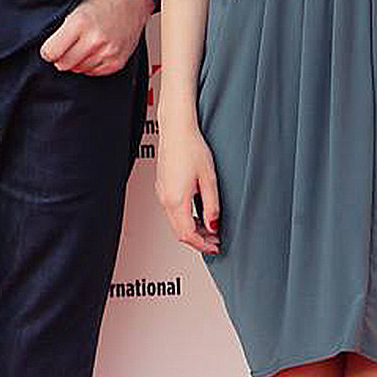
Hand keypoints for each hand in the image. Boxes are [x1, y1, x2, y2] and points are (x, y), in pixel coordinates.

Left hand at [40, 0, 153, 75]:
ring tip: (85, 44)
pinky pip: (93, 73)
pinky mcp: (117, 62)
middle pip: (63, 64)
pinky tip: (95, 50)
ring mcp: (108, 52)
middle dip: (62, 57)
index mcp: (80, 23)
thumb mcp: (75, 9)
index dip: (48, 50)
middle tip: (69, 45)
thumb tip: (46, 53)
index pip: (50, 53)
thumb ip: (60, 31)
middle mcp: (94, 40)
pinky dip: (91, 64)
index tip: (51, 46)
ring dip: (78, 61)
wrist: (130, 0)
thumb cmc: (101, 2)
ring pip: (78, 70)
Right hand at [155, 114, 220, 254]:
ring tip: (209, 228)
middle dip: (198, 240)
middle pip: (180, 232)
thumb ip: (212, 206)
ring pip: (175, 223)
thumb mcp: (209, 179)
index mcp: (176, 200)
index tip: (215, 247)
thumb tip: (213, 226)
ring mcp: (161, 193)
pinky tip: (197, 214)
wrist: (176, 130)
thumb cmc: (191, 148)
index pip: (187, 235)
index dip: (202, 245)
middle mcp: (165, 199)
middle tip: (215, 241)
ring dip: (191, 229)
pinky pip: (171, 211)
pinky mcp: (162, 187)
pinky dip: (185, 218)